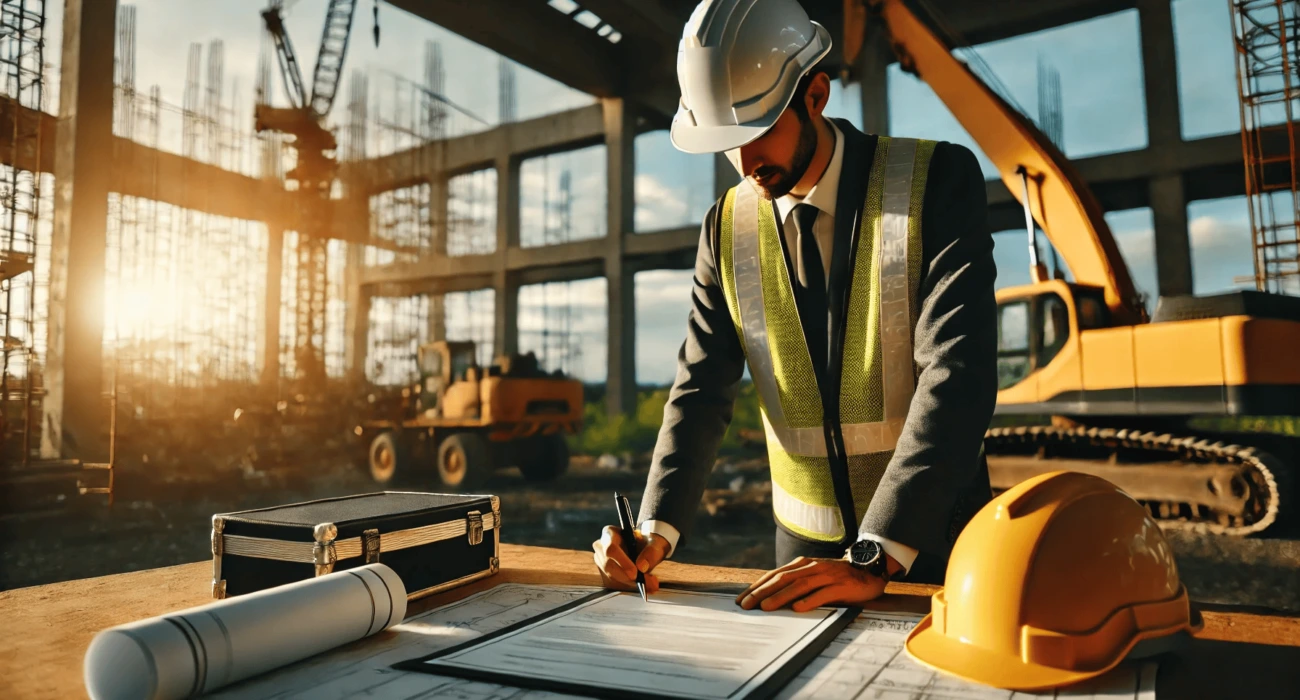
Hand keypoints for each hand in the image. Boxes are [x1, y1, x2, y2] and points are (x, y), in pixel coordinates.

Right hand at [592, 525, 669, 593]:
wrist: (646, 548)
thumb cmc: (647, 543)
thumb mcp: (654, 543)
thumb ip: (651, 552)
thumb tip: (642, 567)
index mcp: (610, 533)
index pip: (611, 548)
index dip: (622, 562)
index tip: (635, 573)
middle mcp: (601, 546)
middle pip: (608, 565)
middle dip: (627, 576)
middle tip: (645, 583)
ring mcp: (601, 560)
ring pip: (610, 576)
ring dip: (629, 582)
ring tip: (648, 583)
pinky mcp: (604, 572)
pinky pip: (613, 582)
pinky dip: (627, 585)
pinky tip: (640, 583)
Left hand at [735, 556, 892, 612]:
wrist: (869, 569)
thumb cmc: (837, 577)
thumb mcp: (814, 577)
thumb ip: (795, 584)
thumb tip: (770, 598)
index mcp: (802, 565)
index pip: (774, 575)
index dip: (757, 587)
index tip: (742, 599)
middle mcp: (812, 567)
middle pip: (782, 579)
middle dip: (762, 592)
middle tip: (746, 605)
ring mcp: (826, 575)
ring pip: (799, 585)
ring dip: (781, 597)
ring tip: (766, 607)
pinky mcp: (840, 585)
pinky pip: (823, 593)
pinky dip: (810, 600)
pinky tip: (798, 608)